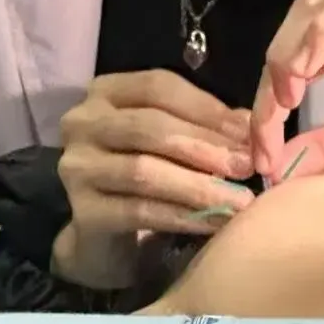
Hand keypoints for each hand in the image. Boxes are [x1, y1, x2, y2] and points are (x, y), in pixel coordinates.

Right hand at [54, 72, 255, 289]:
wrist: (102, 237)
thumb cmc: (143, 177)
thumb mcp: (168, 141)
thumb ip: (201, 126)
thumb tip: (248, 125)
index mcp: (104, 93)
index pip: (157, 86)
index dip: (206, 108)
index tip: (247, 131)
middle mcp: (81, 123)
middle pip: (149, 127)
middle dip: (205, 146)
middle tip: (246, 167)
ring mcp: (76, 167)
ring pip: (144, 170)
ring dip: (198, 185)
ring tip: (239, 200)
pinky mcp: (83, 211)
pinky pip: (139, 211)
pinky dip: (183, 216)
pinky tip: (216, 222)